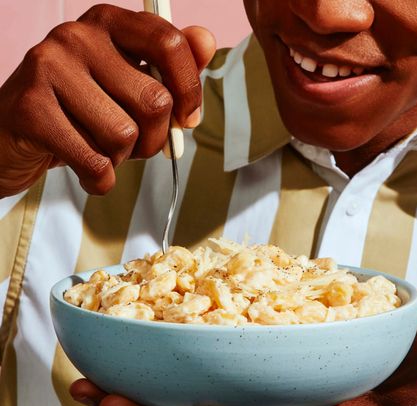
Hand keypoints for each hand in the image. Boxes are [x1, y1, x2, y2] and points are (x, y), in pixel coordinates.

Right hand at [0, 4, 215, 196]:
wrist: (12, 135)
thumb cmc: (78, 111)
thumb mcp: (125, 85)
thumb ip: (168, 67)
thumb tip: (207, 41)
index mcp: (108, 23)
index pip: (169, 43)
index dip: (189, 89)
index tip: (186, 119)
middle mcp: (77, 36)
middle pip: (154, 102)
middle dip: (153, 140)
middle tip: (132, 146)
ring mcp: (48, 68)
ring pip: (124, 136)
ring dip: (120, 160)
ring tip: (99, 151)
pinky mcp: (31, 110)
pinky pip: (94, 162)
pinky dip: (100, 180)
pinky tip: (88, 172)